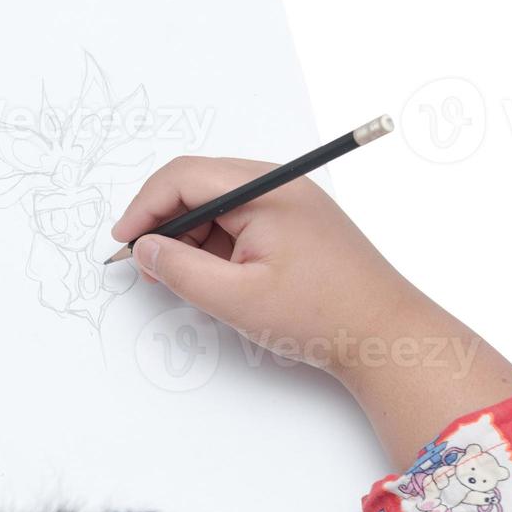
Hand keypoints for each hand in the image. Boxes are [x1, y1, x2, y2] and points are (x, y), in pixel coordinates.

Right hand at [113, 156, 511, 463]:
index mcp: (267, 189)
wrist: (387, 334)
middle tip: (148, 266)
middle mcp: (280, 184)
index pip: (184, 176)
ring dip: (191, 236)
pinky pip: (242, 220)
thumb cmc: (322, 315)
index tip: (124, 243)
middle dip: (165, 222)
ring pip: (218, 204)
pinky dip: (218, 244)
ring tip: (186, 280)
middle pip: (200, 184)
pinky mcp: (297, 222)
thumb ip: (179, 271)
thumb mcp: (236, 299)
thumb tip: (144, 249)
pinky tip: (218, 279)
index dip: (144, 207)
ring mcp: (291, 201)